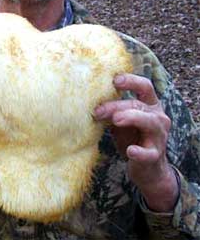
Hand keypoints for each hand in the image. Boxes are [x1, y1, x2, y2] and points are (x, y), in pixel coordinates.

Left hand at [94, 74, 178, 211]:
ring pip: (148, 121)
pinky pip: (148, 153)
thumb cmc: (131, 138)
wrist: (146, 168)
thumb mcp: (120, 120)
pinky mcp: (155, 155)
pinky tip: (130, 151)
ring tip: (115, 119)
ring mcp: (159, 136)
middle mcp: (158, 117)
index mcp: (150, 105)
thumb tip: (88, 98)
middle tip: (98, 110)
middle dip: (117, 106)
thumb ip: (111, 110)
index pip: (145, 86)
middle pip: (138, 104)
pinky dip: (140, 152)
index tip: (114, 80)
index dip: (131, 81)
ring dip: (131, 118)